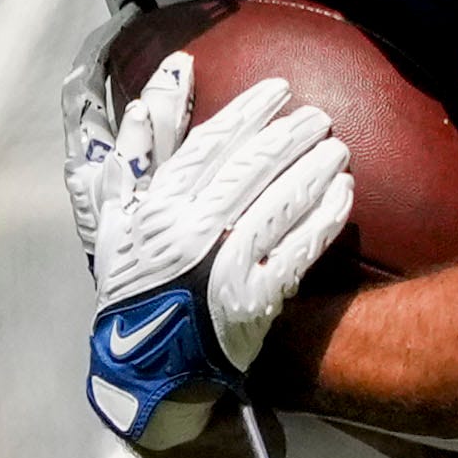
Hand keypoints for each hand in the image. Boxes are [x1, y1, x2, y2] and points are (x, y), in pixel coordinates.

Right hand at [75, 49, 352, 446]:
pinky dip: (324, 217)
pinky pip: (299, 249)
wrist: (149, 367)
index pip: (208, 145)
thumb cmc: (133, 286)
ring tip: (338, 147)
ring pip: (279, 202)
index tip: (278, 90)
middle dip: (290, 135)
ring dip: (313, 169)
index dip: (247, 112)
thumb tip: (143, 102)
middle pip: (250, 168)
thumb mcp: (113, 222)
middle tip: (319, 116)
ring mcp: (223, 266)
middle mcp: (189, 231)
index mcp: (155, 207)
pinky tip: (344, 194)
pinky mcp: (255, 300)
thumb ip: (128, 160)